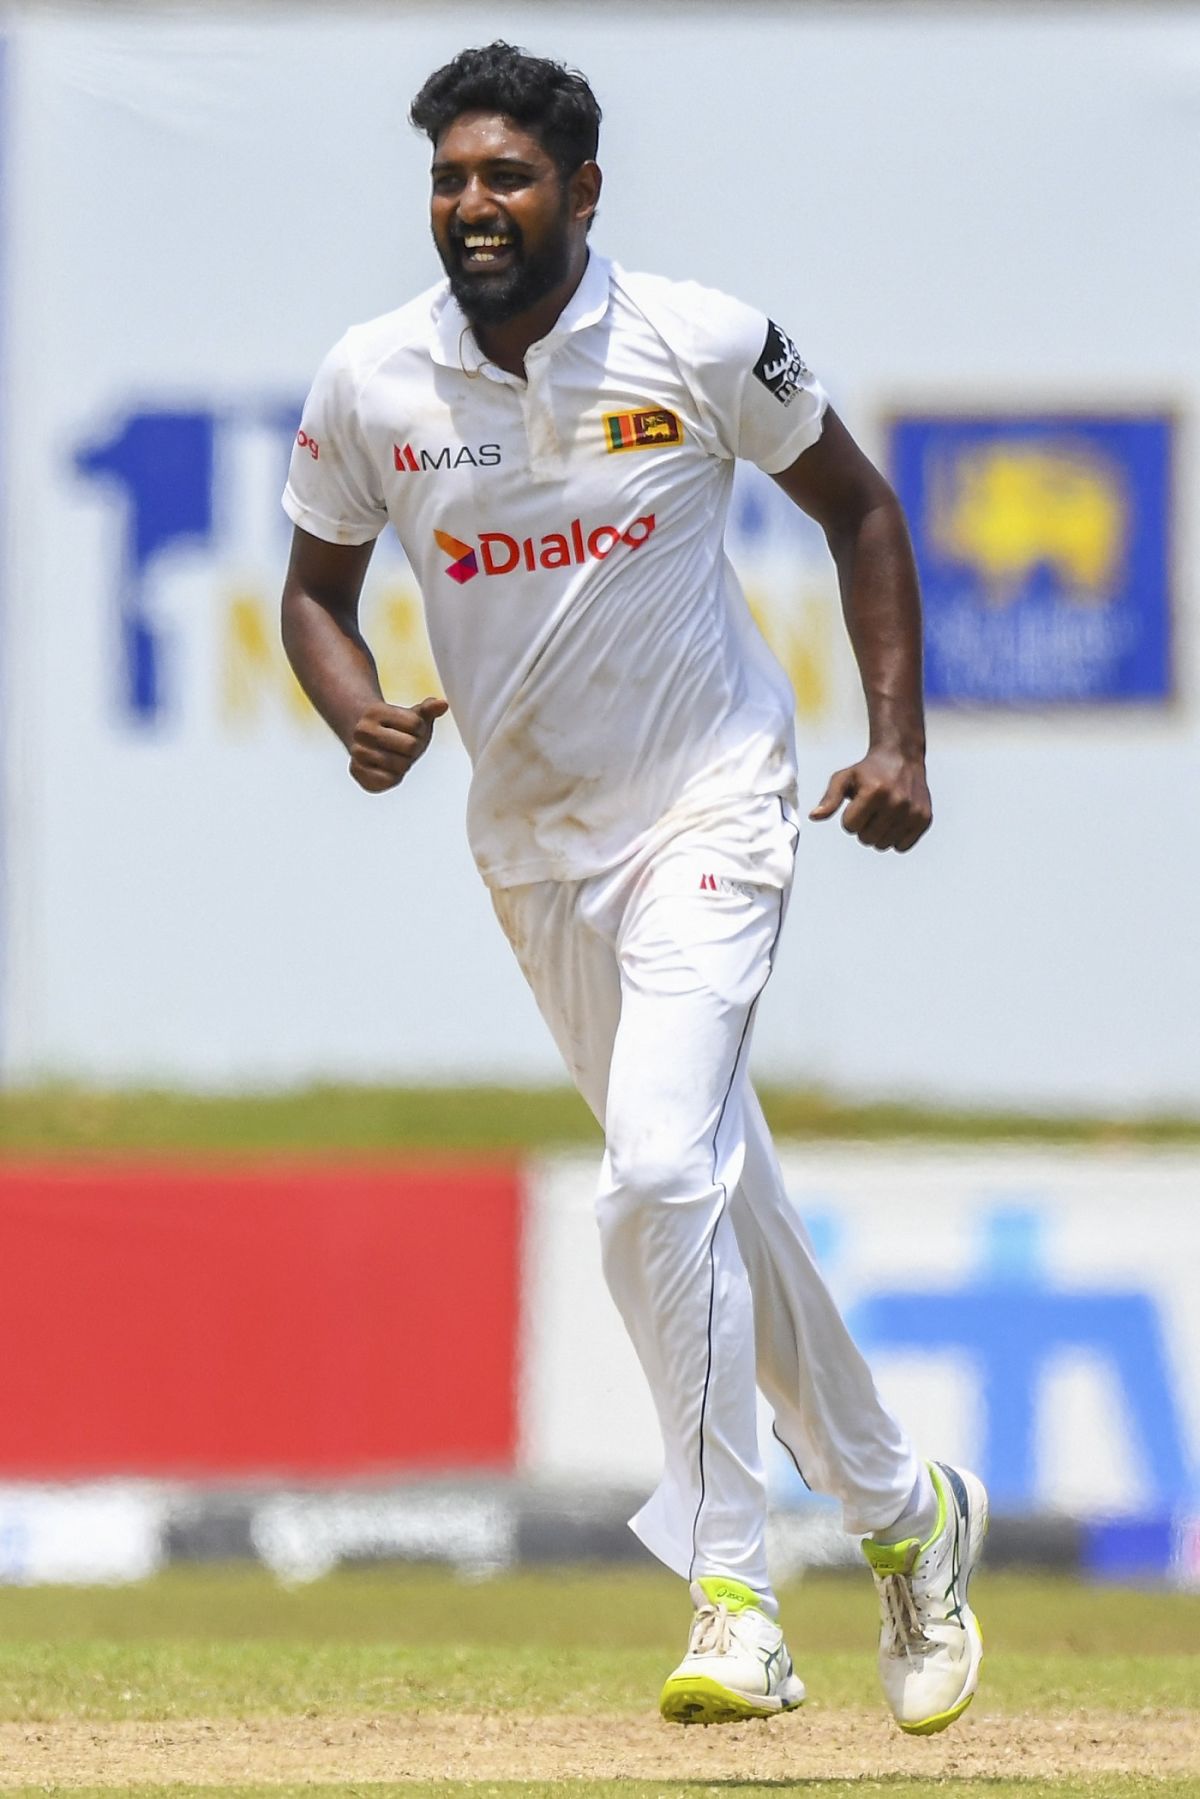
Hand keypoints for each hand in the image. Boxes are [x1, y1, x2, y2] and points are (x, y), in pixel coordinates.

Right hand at [349, 696, 448, 792]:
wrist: (367, 742)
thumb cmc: (395, 729)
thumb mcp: (414, 716)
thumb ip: (429, 709)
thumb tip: (443, 704)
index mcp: (375, 711)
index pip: (416, 724)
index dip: (420, 730)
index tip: (409, 731)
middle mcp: (362, 731)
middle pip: (410, 746)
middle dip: (413, 748)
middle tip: (403, 746)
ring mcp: (357, 751)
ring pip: (401, 766)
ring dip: (404, 764)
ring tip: (394, 755)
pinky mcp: (357, 772)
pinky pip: (389, 780)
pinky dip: (394, 777)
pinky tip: (386, 768)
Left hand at [809, 747, 931, 851]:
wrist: (902, 758)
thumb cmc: (868, 771)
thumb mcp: (844, 778)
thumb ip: (829, 799)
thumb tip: (815, 817)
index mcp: (874, 791)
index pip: (850, 827)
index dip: (849, 818)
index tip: (857, 804)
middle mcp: (897, 802)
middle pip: (866, 839)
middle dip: (863, 827)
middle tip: (870, 809)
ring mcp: (913, 812)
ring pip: (883, 845)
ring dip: (878, 834)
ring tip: (882, 813)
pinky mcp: (924, 819)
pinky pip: (901, 847)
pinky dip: (895, 838)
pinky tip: (895, 820)